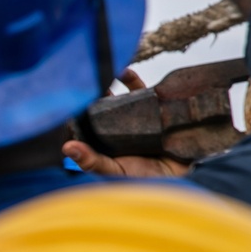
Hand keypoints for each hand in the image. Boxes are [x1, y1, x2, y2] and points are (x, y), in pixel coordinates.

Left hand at [62, 68, 191, 177]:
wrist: (183, 175)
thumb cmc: (144, 180)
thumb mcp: (115, 172)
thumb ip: (92, 161)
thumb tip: (66, 148)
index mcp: (103, 145)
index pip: (85, 127)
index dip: (77, 115)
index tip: (69, 103)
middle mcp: (117, 131)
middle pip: (101, 110)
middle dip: (92, 96)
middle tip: (83, 83)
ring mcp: (136, 121)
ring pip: (118, 99)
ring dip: (109, 85)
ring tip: (101, 74)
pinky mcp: (154, 111)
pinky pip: (142, 92)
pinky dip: (132, 80)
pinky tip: (124, 71)